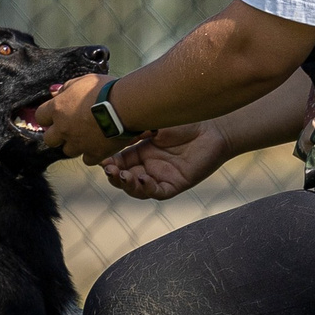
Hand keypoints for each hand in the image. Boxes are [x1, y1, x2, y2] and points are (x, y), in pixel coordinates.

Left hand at [36, 74, 131, 162]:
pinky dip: (91, 154)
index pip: (40, 117)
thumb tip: (55, 93)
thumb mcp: (83, 81)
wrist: (125, 105)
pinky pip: (87, 159)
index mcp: (58, 109)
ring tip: (87, 135)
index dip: (48, 117)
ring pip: (68, 151)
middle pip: (49, 139)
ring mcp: (78, 143)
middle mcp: (64, 129)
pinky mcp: (94, 153)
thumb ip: (66, 88)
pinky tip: (98, 144)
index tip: (55, 116)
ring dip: (75, 144)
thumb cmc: (105, 89)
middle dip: (57, 135)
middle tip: (69, 128)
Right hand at [103, 124, 230, 200]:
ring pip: (136, 189)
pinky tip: (143, 179)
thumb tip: (113, 135)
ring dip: (126, 185)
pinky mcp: (175, 185)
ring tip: (122, 176)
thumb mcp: (154, 124)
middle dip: (113, 176)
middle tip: (109, 170)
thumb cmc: (185, 122)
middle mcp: (148, 166)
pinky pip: (157, 192)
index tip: (101, 159)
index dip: (108, 163)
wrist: (212, 128)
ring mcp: (161, 177)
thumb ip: (135, 131)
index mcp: (140, 152)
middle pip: (123, 178)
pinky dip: (147, 189)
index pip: (118, 162)